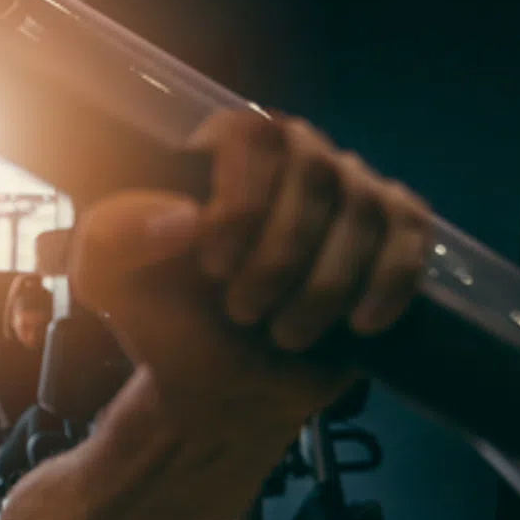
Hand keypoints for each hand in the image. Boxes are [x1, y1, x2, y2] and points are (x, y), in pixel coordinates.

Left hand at [69, 109, 432, 429]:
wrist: (220, 387)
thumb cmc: (166, 322)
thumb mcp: (108, 282)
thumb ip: (113, 238)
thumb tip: (183, 219)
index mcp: (224, 153)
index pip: (250, 133)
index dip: (239, 199)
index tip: (212, 264)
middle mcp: (294, 157)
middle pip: (315, 171)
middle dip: (280, 254)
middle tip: (243, 311)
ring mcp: (350, 191)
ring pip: (364, 209)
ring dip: (322, 285)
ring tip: (283, 334)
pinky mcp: (394, 232)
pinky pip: (410, 235)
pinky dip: (387, 283)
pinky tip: (358, 324)